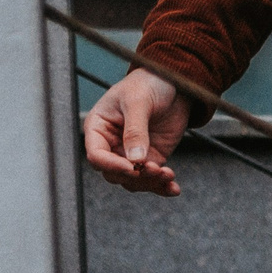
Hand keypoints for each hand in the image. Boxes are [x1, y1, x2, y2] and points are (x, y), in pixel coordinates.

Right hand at [83, 67, 187, 196]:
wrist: (174, 84)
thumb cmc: (148, 84)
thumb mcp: (138, 102)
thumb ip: (135, 130)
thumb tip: (135, 160)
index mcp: (99, 128)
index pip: (97, 155)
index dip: (112, 165)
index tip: (133, 167)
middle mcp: (111, 144)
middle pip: (114, 173)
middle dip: (135, 176)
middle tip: (155, 169)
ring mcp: (131, 154)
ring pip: (133, 181)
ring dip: (150, 183)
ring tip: (168, 174)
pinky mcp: (150, 158)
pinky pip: (151, 180)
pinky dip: (162, 186)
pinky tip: (174, 188)